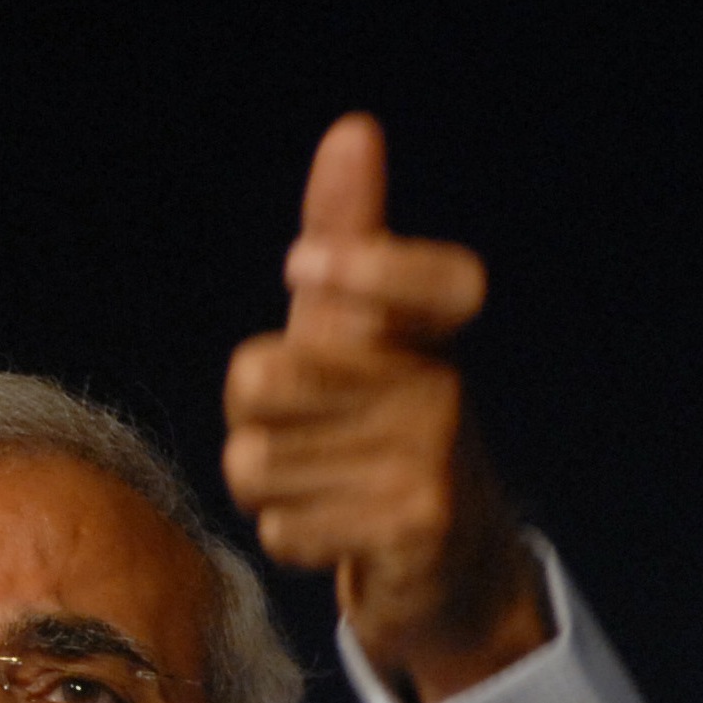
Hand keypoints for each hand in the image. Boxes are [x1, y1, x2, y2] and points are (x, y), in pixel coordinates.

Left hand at [223, 114, 549, 702]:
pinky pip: (284, 529)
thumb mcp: (361, 340)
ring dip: (266, 491)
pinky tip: (334, 535)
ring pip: (256, 465)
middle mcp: (440, 392)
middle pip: (262, 381)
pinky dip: (290, 540)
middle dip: (250, 420)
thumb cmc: (382, 440)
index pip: (410, 274)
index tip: (298, 270)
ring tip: (318, 491)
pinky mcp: (412, 535)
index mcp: (428, 337)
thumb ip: (351, 242)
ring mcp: (432, 466)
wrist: (452, 573)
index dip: (352, 263)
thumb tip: (353, 130)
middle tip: (295, 436)